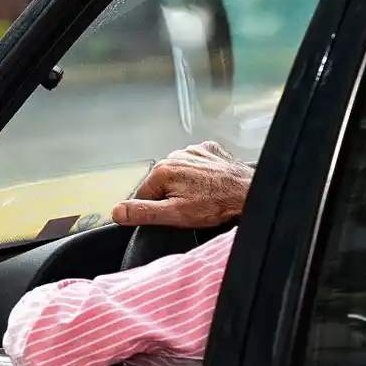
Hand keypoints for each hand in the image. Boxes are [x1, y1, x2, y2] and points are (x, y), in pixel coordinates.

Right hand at [112, 141, 253, 227]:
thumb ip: (143, 212)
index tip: (173, 214)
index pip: (143, 195)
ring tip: (204, 197)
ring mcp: (193, 150)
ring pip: (179, 172)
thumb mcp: (174, 215)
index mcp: (162, 171)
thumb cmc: (216, 205)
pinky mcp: (209, 150)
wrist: (248, 193)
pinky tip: (210, 185)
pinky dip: (200, 174)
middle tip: (191, 207)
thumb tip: (117, 211)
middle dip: (172, 196)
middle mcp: (175, 156)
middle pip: (161, 183)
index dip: (156, 208)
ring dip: (186, 184)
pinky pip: (196, 163)